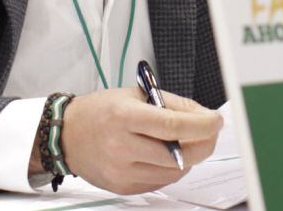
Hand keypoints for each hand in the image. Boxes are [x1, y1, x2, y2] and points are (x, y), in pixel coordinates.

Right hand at [60, 88, 222, 194]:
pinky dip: (171, 169)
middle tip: (209, 133)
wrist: (67, 135)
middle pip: (178, 154)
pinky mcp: (123, 187)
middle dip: (203, 144)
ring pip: (174, 171)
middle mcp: (122, 146)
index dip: (201, 125)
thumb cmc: (101, 110)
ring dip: (188, 158)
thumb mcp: (135, 95)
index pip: (172, 125)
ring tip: (184, 142)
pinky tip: (165, 154)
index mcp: (125, 116)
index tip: (216, 121)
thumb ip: (171, 104)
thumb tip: (203, 117)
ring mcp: (122, 170)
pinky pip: (160, 182)